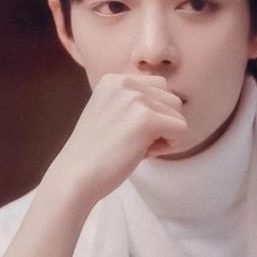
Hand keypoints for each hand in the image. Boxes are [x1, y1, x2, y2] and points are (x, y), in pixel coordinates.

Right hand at [43, 73, 188, 204]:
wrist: (75, 177)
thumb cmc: (97, 152)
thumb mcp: (113, 112)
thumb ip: (136, 101)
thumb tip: (175, 100)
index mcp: (115, 79)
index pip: (160, 87)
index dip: (154, 113)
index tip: (130, 130)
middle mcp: (125, 82)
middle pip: (173, 99)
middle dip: (162, 123)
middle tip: (134, 141)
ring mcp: (135, 98)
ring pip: (178, 114)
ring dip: (165, 134)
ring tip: (137, 145)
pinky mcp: (146, 118)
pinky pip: (181, 129)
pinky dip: (169, 146)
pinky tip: (144, 152)